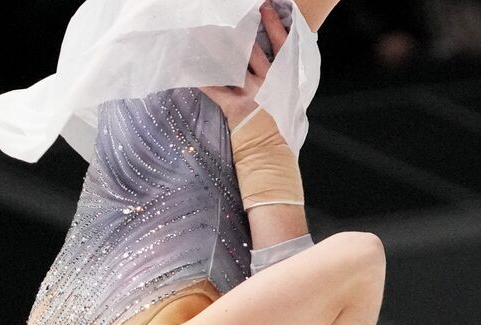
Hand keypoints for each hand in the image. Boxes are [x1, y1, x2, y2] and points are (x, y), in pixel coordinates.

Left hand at [200, 3, 288, 126]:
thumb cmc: (280, 130)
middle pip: (253, 50)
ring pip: (233, 65)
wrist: (271, 154)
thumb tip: (275, 66)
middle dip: (239, 33)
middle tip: (228, 19)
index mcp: (286, 78)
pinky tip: (191, 71)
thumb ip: (282, 82)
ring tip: (205, 37)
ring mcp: (253, 93)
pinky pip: (216, 90)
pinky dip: (202, 81)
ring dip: (217, 52)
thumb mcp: (289, 101)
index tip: (265, 8)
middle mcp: (270, 82)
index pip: (283, 44)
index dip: (274, 24)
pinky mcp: (236, 106)